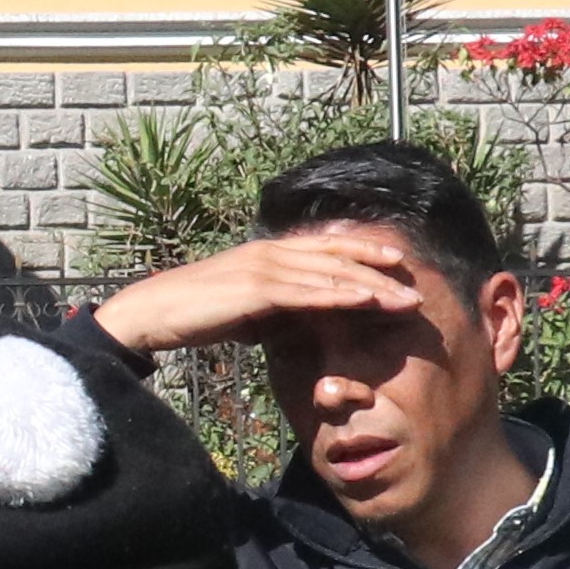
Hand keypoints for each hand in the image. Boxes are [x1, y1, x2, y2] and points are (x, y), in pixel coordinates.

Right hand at [88, 232, 430, 356]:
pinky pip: (307, 291)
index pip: (328, 247)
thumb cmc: (196, 313)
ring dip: (372, 285)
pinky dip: (340, 294)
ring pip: (330, 273)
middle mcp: (272, 252)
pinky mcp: (256, 289)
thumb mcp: (246, 309)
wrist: (152, 313)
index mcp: (270, 253)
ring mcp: (265, 267)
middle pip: (338, 256)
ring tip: (404, 299)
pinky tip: (366, 301)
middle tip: (417, 283)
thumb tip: (303, 321)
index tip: (399, 263)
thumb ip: (276, 309)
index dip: (366, 251)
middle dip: (380, 269)